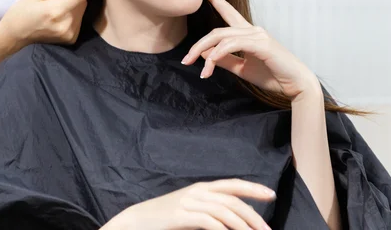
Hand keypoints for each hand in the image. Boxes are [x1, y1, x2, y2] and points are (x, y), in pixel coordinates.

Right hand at [0, 0, 89, 50]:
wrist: (15, 35)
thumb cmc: (22, 11)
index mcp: (57, 11)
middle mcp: (67, 24)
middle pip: (83, 0)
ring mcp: (70, 34)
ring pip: (82, 8)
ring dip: (73, 3)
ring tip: (55, 6)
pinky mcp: (71, 38)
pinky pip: (79, 18)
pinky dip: (72, 14)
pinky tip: (58, 15)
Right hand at [105, 179, 274, 229]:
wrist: (138, 219)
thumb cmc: (165, 217)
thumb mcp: (190, 207)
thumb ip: (209, 208)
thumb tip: (233, 217)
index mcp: (201, 187)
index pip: (232, 184)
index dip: (252, 188)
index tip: (271, 194)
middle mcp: (198, 191)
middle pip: (232, 200)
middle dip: (253, 215)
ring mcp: (189, 202)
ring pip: (224, 211)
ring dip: (243, 226)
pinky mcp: (182, 216)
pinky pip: (208, 222)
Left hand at [181, 0, 319, 100]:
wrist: (296, 86)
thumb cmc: (273, 76)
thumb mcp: (242, 68)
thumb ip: (225, 59)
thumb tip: (205, 54)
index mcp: (249, 33)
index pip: (228, 12)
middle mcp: (252, 30)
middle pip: (217, 31)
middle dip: (199, 45)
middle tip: (186, 60)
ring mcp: (258, 35)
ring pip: (222, 37)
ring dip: (207, 53)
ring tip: (201, 71)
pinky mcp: (262, 43)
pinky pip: (234, 44)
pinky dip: (219, 52)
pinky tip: (212, 62)